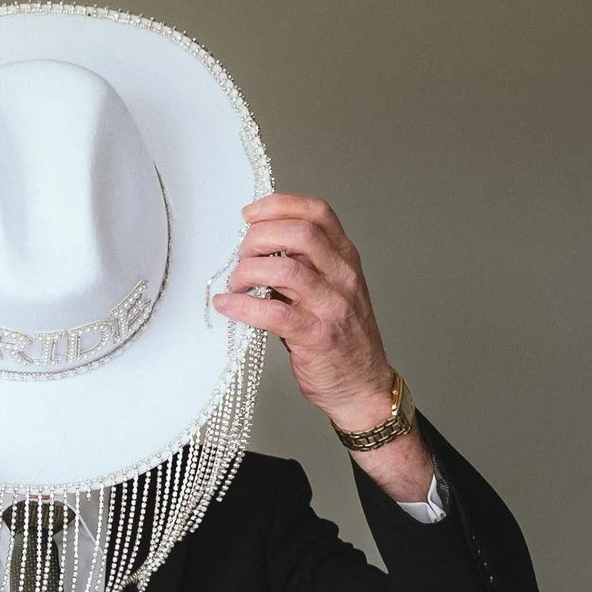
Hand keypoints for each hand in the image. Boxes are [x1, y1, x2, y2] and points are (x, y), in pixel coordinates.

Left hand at [211, 193, 436, 499]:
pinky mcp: (317, 336)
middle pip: (299, 234)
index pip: (317, 213)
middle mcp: (342, 276)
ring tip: (235, 284)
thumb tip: (253, 249)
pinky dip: (243, 307)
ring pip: (286, 270)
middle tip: (239, 255)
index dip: (279, 205)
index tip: (249, 214)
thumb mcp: (328, 290)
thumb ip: (301, 266)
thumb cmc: (340, 337)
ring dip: (249, 272)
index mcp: (345, 258)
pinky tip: (227, 306)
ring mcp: (332, 306)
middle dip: (259, 238)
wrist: (363, 385)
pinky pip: (274, 314)